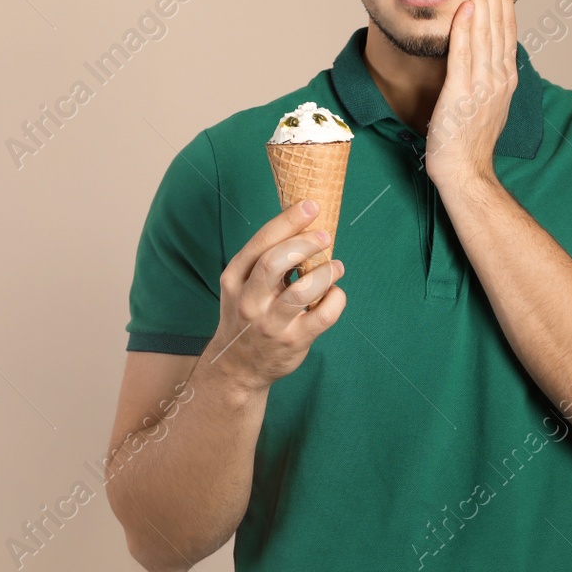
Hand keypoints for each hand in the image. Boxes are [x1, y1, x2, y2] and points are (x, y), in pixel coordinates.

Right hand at [200, 198, 346, 394]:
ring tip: (336, 266)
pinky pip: (323, 316)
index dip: (289, 221)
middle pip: (276, 261)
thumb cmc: (246, 316)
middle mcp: (249, 300)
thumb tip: (302, 227)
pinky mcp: (294, 341)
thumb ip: (264, 260)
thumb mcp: (241, 285)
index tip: (311, 205)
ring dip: (326, 272)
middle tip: (325, 236)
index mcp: (235, 278)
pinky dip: (336, 299)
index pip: (261, 242)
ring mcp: (271, 323)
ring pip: (303, 290)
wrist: (237, 366)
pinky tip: (335, 294)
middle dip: (305, 243)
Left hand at [424, 0, 517, 190]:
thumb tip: (485, 55)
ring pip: (485, 35)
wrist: (464, 171)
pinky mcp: (461, 94)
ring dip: (485, 2)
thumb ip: (486, 76)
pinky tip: (467, 9)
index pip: (506, 32)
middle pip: (499, 27)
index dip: (504, 3)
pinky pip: (464, 56)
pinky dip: (466, 31)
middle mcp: (498, 78)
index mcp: (503, 79)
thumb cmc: (468, 140)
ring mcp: (482, 86)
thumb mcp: (484, 102)